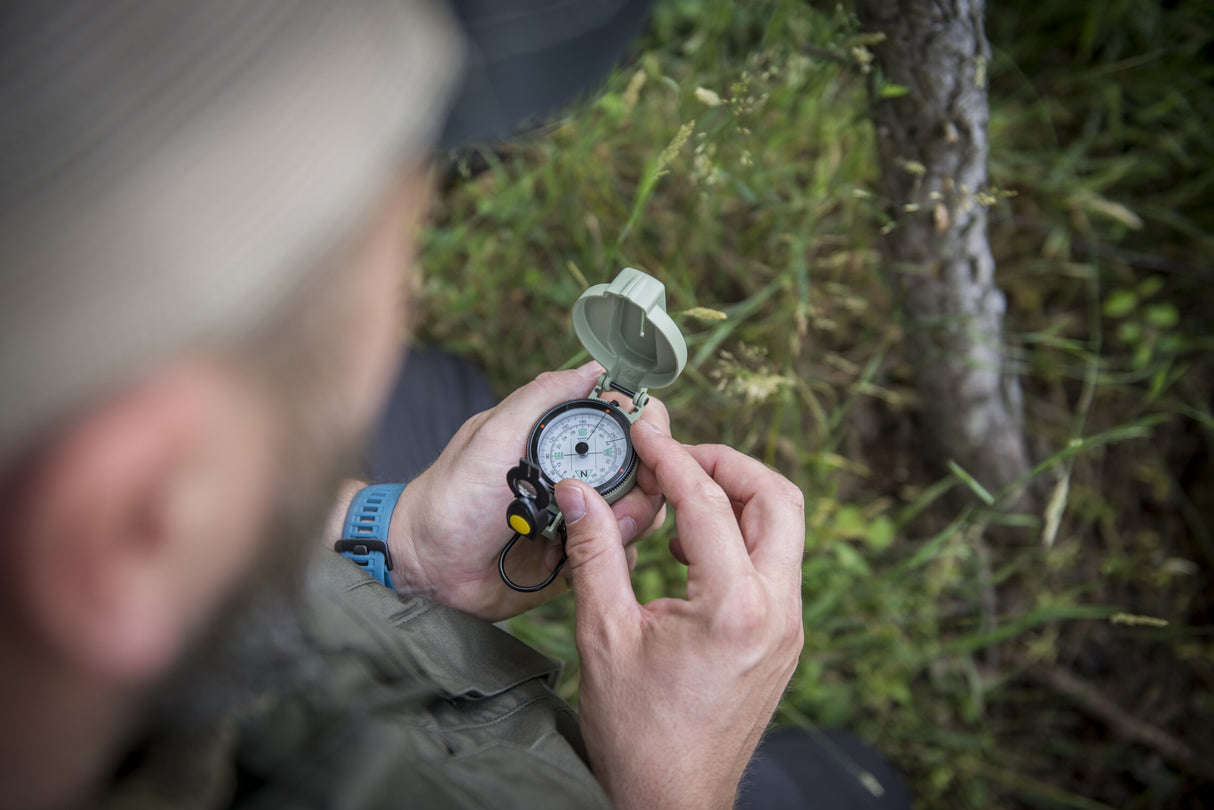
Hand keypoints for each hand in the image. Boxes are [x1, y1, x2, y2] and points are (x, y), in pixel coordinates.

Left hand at [386, 362, 669, 620]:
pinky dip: (612, 560)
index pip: (628, 425)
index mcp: (563, 440)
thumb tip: (592, 367)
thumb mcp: (492, 435)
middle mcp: (581, 477)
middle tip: (620, 508)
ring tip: (591, 536)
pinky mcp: (578, 562)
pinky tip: (584, 562)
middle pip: (648, 474)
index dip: (650, 432)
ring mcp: (582, 521)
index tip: (651, 445)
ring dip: (628, 526)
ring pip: (640, 517)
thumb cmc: (451, 497)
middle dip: (647, 489)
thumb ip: (539, 398)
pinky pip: (617, 560)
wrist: (428, 568)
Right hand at [555, 422, 804, 809]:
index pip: (707, 502)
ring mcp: (789, 626)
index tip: (644, 431)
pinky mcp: (784, 639)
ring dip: (739, 496)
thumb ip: (595, 553)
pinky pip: (777, 562)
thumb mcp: (603, 634)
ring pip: (784, 528)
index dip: (671, 457)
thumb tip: (579, 492)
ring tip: (683, 493)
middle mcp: (777, 610)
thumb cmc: (638, 731)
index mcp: (734, 607)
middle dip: (727, 463)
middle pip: (777, 497)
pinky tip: (695, 545)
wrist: (673, 798)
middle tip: (677, 455)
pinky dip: (743, 534)